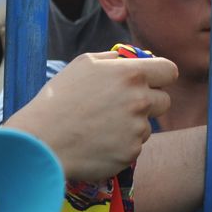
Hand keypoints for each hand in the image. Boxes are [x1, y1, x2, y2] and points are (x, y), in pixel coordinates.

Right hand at [4, 52, 177, 180]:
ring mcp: (137, 129)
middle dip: (148, 102)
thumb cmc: (59, 98)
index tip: (153, 82)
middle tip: (120, 107)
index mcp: (131, 74)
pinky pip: (134, 146)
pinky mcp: (130, 153)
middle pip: (164, 101)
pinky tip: (98, 143)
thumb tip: (136, 58)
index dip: (161, 76)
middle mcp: (140, 100)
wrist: (41, 141)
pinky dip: (121, 145)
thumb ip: (116, 59)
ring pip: (147, 126)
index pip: (170, 71)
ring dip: (132, 126)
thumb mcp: (85, 64)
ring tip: (100, 127)